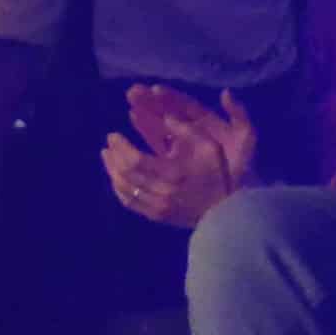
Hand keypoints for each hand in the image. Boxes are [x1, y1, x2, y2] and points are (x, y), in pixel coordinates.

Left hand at [100, 80, 260, 223]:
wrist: (228, 210)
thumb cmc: (220, 174)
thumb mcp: (211, 146)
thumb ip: (188, 130)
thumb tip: (166, 118)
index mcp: (173, 173)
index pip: (135, 160)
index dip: (121, 147)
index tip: (113, 134)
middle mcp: (162, 192)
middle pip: (126, 174)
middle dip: (114, 156)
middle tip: (109, 142)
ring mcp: (158, 207)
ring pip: (124, 189)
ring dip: (112, 171)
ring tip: (107, 156)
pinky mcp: (158, 216)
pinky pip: (130, 203)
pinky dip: (119, 188)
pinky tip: (116, 176)